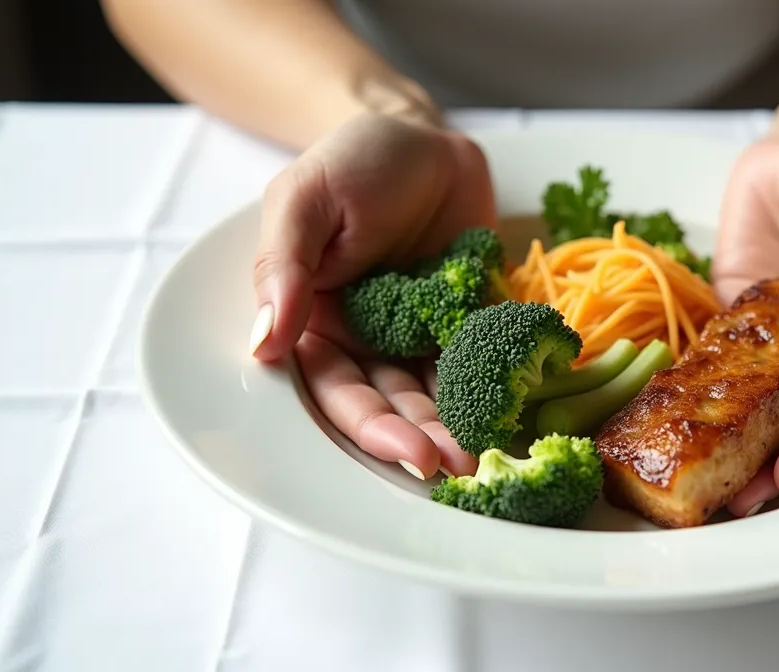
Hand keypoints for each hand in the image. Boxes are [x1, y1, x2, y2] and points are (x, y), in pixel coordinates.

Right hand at [248, 112, 494, 478]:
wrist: (423, 137)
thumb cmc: (351, 161)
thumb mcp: (302, 201)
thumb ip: (284, 270)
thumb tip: (263, 345)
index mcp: (315, 322)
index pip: (338, 389)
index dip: (372, 426)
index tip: (410, 454)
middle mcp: (365, 339)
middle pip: (391, 403)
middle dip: (422, 439)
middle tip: (458, 468)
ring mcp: (418, 333)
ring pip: (436, 393)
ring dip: (458, 426)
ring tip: (487, 456)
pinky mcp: (466, 320)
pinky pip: (479, 361)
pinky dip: (494, 389)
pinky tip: (514, 415)